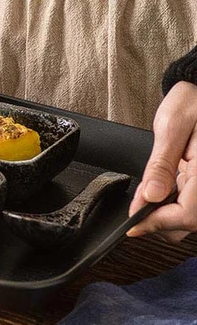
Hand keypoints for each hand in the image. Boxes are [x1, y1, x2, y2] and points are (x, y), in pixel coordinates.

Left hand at [127, 81, 196, 241]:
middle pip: (192, 220)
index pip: (189, 214)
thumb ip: (161, 165)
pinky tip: (162, 192)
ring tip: (146, 200)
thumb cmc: (193, 101)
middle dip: (162, 222)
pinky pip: (195, 201)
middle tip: (136, 212)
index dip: (158, 223)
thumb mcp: (171, 127)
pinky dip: (178, 203)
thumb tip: (149, 196)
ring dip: (170, 214)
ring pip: (194, 215)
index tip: (134, 224)